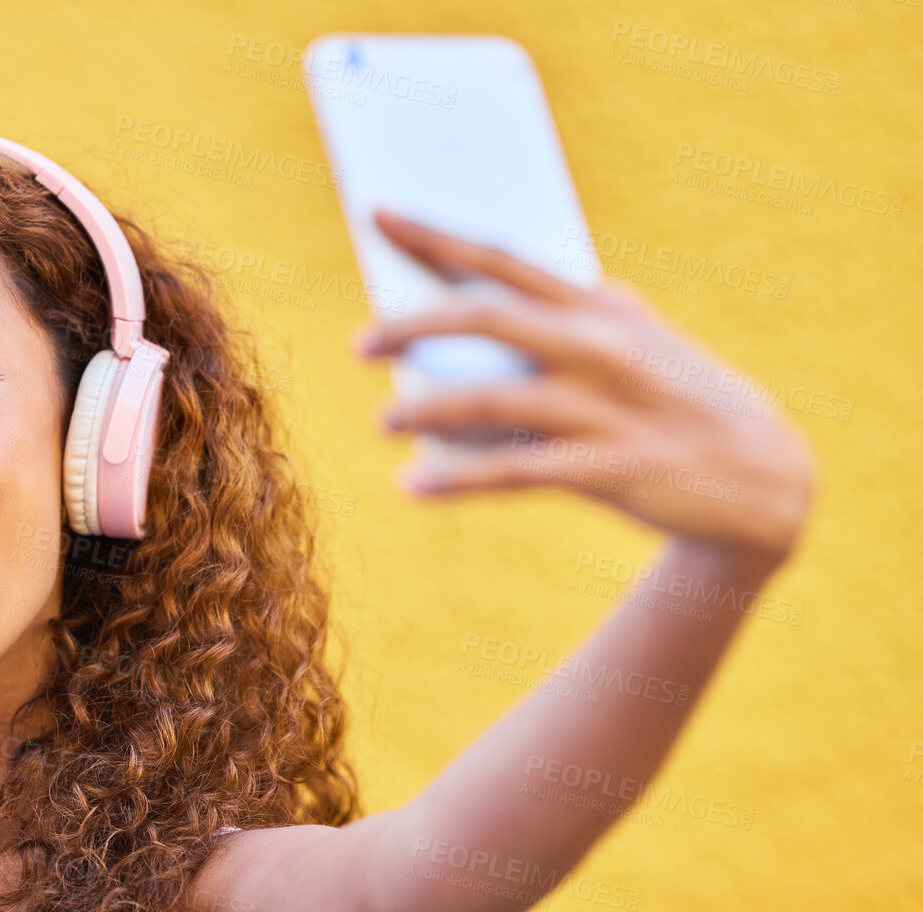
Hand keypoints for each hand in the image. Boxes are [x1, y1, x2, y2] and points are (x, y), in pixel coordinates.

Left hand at [353, 208, 816, 569]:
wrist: (764, 478)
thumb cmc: (674, 401)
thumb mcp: (633, 341)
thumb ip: (567, 318)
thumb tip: (474, 307)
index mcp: (598, 307)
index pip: (503, 259)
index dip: (435, 237)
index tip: (377, 215)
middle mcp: (600, 347)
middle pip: (488, 321)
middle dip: (413, 325)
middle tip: (359, 344)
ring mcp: (607, 408)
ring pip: (494, 401)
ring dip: (426, 410)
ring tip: (381, 420)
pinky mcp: (612, 469)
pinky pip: (517, 473)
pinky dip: (457, 479)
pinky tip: (411, 486)